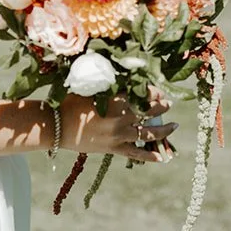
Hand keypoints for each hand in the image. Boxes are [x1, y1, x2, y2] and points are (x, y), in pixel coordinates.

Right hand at [60, 89, 178, 162]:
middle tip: (168, 103)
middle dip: (160, 108)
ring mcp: (117, 137)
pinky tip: (162, 158)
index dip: (151, 92)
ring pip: (146, 134)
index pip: (138, 95)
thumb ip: (105, 82)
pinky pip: (134, 154)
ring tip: (174, 126)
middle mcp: (118, 121)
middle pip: (147, 114)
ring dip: (162, 130)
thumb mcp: (87, 89)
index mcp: (113, 104)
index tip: (158, 89)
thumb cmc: (70, 105)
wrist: (56, 129)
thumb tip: (121, 72)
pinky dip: (148, 156)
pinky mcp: (112, 150)